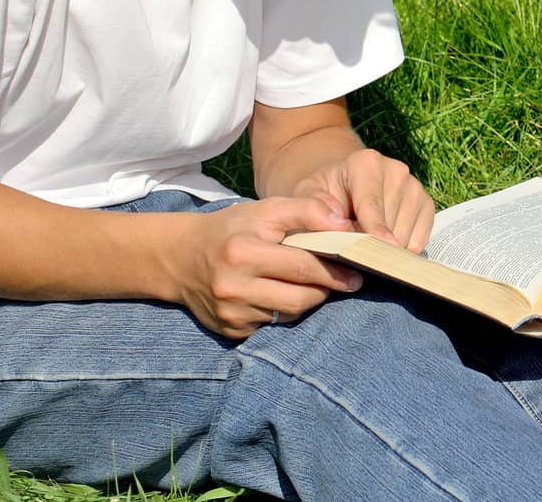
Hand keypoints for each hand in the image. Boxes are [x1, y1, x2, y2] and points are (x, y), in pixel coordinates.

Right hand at [175, 196, 363, 339]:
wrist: (182, 258)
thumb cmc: (234, 228)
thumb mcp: (267, 209)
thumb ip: (308, 210)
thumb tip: (345, 226)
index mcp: (242, 253)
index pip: (302, 267)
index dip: (335, 270)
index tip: (359, 270)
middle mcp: (233, 287)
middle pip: (300, 298)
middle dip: (328, 288)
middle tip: (349, 280)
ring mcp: (230, 314)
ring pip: (290, 314)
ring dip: (310, 300)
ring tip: (317, 283)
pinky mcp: (231, 331)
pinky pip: (274, 325)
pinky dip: (287, 310)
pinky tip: (287, 294)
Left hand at [289, 148, 434, 251]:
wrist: (343, 184)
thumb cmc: (323, 193)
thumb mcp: (306, 195)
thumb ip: (313, 208)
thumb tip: (338, 225)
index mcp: (366, 163)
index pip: (371, 205)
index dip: (374, 231)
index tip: (378, 252)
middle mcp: (396, 170)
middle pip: (389, 223)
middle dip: (372, 246)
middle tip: (353, 256)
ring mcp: (414, 187)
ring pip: (405, 234)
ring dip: (387, 250)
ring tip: (366, 246)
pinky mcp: (426, 204)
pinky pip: (420, 238)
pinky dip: (404, 250)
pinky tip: (386, 246)